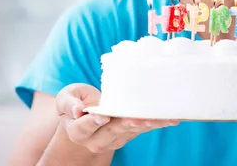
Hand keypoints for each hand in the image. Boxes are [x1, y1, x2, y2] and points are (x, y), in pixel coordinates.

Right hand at [56, 83, 178, 152]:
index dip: (93, 123)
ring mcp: (114, 138)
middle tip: (137, 118)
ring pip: (130, 132)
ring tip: (159, 119)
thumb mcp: (67, 97)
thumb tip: (76, 110)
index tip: (102, 117)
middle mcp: (96, 139)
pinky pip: (142, 129)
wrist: (86, 115)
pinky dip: (156, 123)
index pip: (83, 128)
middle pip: (111, 132)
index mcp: (77, 130)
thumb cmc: (76, 101)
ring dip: (146, 125)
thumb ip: (68, 103)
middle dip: (125, 125)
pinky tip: (170, 119)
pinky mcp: (129, 134)